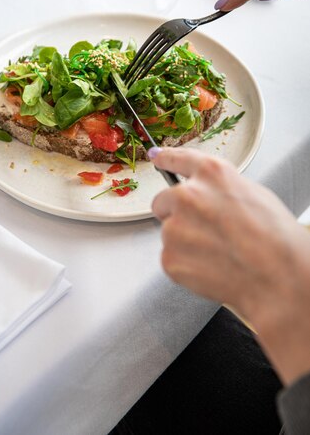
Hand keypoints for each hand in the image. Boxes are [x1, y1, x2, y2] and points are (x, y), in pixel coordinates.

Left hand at [149, 147, 309, 383]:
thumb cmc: (275, 239)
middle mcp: (188, 195)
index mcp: (211, 174)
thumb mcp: (254, 194)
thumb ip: (222, 189)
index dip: (166, 158)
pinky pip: (171, 258)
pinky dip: (186, 265)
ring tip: (217, 253)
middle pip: (164, 201)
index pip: (179, 159)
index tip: (157, 157)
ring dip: (185, 242)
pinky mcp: (170, 257)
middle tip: (204, 231)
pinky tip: (211, 268)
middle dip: (177, 214)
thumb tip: (211, 195)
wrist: (279, 278)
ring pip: (169, 233)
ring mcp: (175, 227)